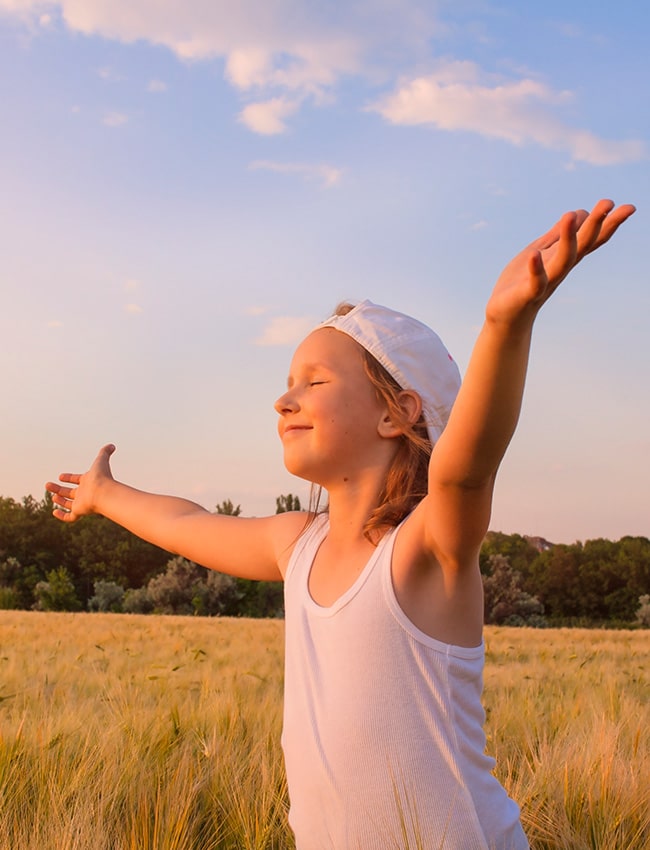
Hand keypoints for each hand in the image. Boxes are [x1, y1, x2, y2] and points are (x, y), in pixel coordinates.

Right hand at [45, 443, 115, 522]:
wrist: (104, 493)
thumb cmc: (102, 477)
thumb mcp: (101, 460)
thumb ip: (105, 452)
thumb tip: (112, 445)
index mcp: (88, 481)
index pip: (77, 479)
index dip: (69, 477)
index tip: (60, 476)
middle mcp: (85, 493)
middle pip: (70, 492)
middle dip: (58, 489)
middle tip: (47, 485)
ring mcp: (82, 503)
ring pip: (68, 504)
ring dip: (59, 500)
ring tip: (51, 496)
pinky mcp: (79, 511)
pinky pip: (69, 517)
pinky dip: (62, 515)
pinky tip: (54, 512)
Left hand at [486, 199, 635, 328]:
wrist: (504, 316)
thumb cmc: (520, 282)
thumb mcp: (539, 251)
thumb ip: (556, 234)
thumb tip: (579, 212)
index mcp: (563, 257)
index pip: (591, 239)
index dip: (609, 224)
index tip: (630, 207)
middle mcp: (560, 269)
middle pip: (583, 245)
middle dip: (596, 224)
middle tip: (608, 202)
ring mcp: (546, 282)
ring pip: (563, 260)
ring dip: (568, 238)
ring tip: (570, 215)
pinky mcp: (528, 294)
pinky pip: (535, 282)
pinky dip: (536, 269)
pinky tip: (534, 255)